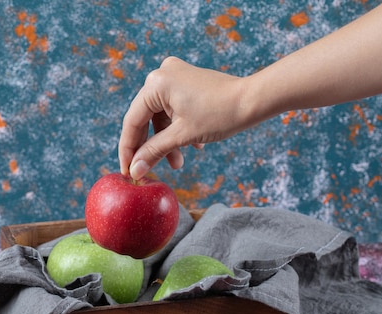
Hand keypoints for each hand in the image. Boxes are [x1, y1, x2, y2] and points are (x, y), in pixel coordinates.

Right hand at [119, 57, 250, 179]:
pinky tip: (191, 146)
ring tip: (178, 163)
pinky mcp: (187, 82)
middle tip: (148, 170)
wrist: (254, 100)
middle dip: (150, 147)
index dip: (129, 150)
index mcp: (156, 84)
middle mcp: (161, 74)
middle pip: (145, 119)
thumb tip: (135, 170)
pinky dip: (177, 129)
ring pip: (160, 116)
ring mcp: (175, 76)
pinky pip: (172, 108)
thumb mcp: (182, 136)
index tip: (127, 171)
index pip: (132, 122)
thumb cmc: (220, 114)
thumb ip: (154, 152)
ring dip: (167, 141)